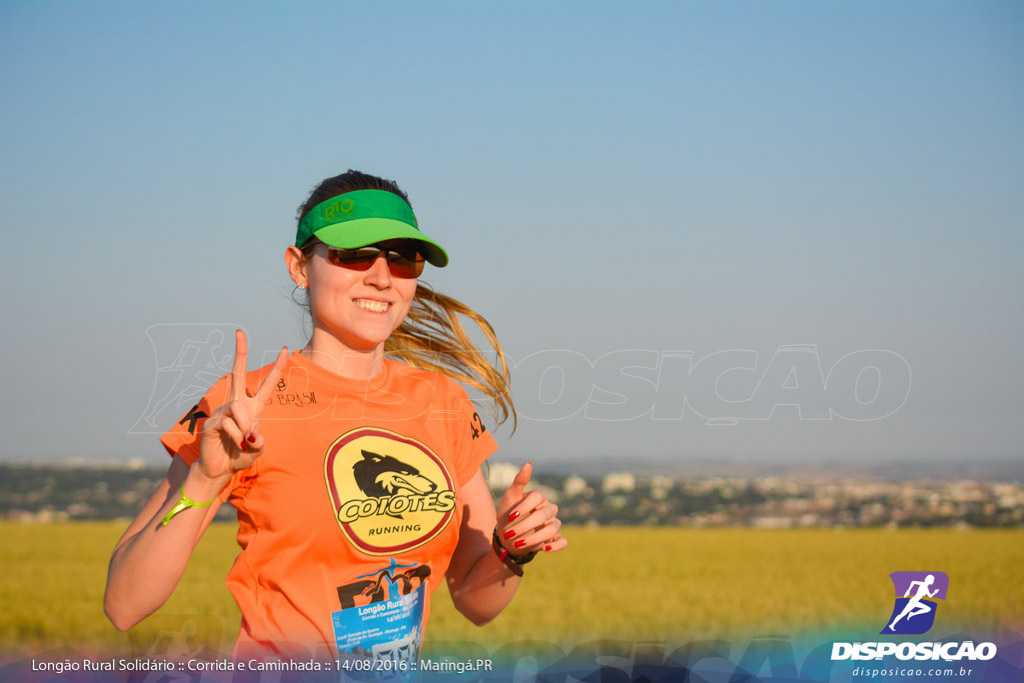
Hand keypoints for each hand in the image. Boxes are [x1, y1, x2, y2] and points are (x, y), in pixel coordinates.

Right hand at [197, 330, 287, 483]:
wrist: (220, 469)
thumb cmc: (239, 456)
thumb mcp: (257, 450)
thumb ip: (259, 443)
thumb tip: (249, 434)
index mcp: (253, 407)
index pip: (266, 384)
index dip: (277, 367)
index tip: (285, 349)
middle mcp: (238, 404)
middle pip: (239, 373)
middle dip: (240, 352)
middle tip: (239, 331)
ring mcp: (224, 410)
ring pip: (239, 409)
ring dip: (245, 428)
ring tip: (243, 442)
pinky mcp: (213, 421)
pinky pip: (229, 424)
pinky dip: (236, 437)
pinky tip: (233, 444)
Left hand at [496, 462, 566, 555]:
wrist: (507, 538)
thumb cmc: (508, 515)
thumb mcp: (509, 498)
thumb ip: (519, 481)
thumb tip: (528, 464)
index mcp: (539, 497)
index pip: (539, 496)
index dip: (525, 506)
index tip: (510, 516)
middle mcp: (549, 509)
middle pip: (544, 515)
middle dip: (525, 525)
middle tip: (509, 534)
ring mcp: (553, 524)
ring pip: (552, 529)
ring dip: (535, 538)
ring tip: (519, 544)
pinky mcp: (555, 539)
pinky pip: (562, 541)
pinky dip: (555, 546)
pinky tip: (543, 548)